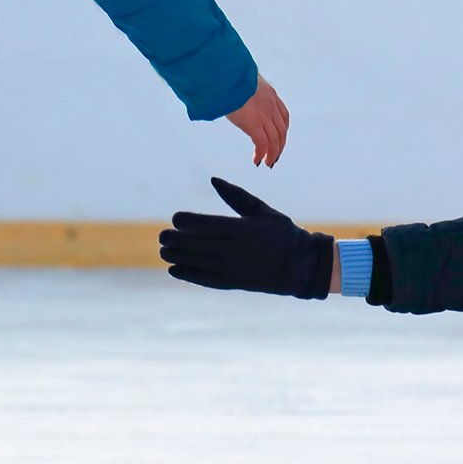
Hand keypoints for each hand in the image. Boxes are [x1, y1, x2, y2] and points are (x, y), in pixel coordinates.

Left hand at [160, 178, 334, 298]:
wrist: (300, 266)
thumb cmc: (282, 233)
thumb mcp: (262, 211)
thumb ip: (236, 196)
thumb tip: (214, 180)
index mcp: (241, 229)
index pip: (205, 224)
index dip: (186, 221)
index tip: (175, 218)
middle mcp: (234, 249)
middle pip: (196, 244)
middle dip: (175, 239)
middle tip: (162, 236)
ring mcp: (233, 268)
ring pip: (197, 262)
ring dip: (177, 257)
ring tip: (164, 251)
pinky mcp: (233, 283)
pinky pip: (205, 279)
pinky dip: (188, 274)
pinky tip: (174, 269)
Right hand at [226, 76, 289, 166]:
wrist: (228, 77)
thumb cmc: (229, 77)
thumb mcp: (243, 82)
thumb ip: (244, 90)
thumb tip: (233, 93)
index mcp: (270, 94)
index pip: (283, 115)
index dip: (283, 129)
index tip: (280, 138)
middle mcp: (271, 106)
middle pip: (282, 130)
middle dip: (280, 146)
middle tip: (275, 156)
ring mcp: (264, 116)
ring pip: (275, 140)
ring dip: (272, 153)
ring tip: (268, 163)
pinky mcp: (255, 124)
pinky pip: (262, 144)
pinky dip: (261, 154)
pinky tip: (257, 160)